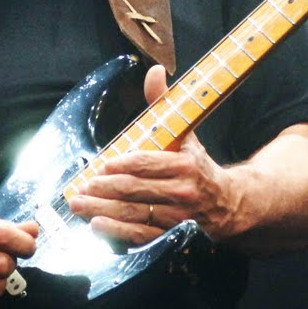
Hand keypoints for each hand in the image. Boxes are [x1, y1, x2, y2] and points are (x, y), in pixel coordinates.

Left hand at [67, 64, 238, 243]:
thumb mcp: (186, 134)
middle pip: (133, 189)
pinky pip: (140, 236)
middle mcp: (182, 192)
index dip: (120, 164)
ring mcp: (177, 218)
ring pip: (133, 214)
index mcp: (185, 164)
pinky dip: (116, 232)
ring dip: (101, 210)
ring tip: (79, 205)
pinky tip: (97, 226)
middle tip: (79, 188)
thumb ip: (164, 105)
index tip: (101, 165)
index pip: (145, 163)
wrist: (228, 205)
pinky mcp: (171, 236)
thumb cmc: (198, 167)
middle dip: (102, 188)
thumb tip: (154, 71)